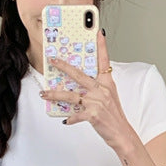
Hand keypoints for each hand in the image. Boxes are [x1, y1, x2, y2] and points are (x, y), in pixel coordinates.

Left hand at [40, 30, 133, 150]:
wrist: (121, 133)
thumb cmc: (114, 115)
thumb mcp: (109, 97)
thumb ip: (96, 88)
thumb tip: (77, 84)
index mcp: (107, 83)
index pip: (104, 61)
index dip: (102, 46)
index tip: (98, 32)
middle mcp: (102, 90)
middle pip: (79, 75)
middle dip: (64, 66)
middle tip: (53, 60)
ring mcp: (97, 102)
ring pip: (71, 95)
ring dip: (55, 94)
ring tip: (44, 93)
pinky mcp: (93, 114)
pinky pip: (75, 115)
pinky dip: (69, 118)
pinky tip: (64, 120)